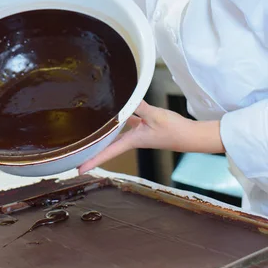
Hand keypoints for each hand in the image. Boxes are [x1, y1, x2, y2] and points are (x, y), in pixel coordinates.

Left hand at [78, 100, 223, 173]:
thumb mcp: (155, 116)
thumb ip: (139, 107)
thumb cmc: (174, 130)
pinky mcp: (145, 126)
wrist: (190, 136)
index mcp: (132, 141)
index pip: (107, 152)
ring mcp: (138, 134)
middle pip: (108, 145)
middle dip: (93, 148)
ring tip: (91, 130)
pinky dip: (121, 117)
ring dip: (105, 133)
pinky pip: (128, 122)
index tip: (78, 169)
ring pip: (116, 133)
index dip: (92, 160)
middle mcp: (132, 139)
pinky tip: (118, 109)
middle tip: (77, 152)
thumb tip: (126, 98)